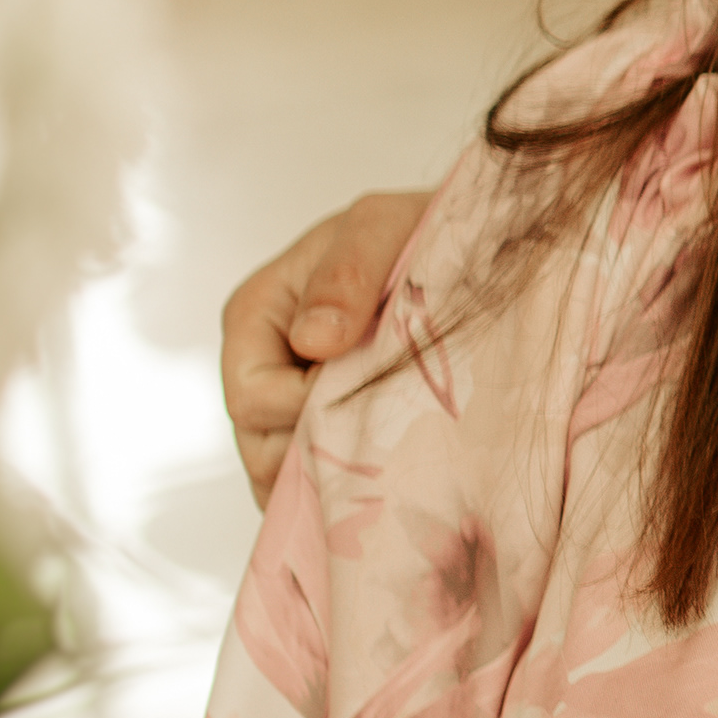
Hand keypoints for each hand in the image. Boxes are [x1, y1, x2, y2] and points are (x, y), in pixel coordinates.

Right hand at [220, 191, 432, 502]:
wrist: (464, 249)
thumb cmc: (412, 229)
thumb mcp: (379, 229)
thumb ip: (344, 276)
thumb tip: (313, 341)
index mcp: (256, 316)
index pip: (253, 397)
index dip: (305, 410)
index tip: (370, 395)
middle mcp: (263, 365)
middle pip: (262, 449)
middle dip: (321, 454)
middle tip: (394, 438)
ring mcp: (292, 404)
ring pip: (288, 476)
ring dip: (340, 476)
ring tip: (401, 457)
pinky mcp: (329, 430)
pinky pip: (322, 483)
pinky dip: (353, 488)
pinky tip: (399, 477)